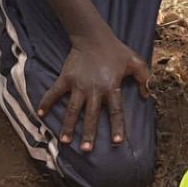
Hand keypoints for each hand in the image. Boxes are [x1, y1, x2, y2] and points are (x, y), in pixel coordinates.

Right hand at [38, 33, 150, 153]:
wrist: (93, 36)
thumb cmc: (116, 51)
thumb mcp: (135, 62)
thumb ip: (144, 78)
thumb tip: (148, 95)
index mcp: (111, 87)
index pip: (116, 111)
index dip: (117, 127)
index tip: (117, 142)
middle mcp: (94, 89)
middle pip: (91, 115)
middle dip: (88, 133)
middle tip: (86, 150)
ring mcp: (78, 85)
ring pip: (72, 109)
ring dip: (68, 126)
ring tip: (64, 141)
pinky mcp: (66, 78)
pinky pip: (54, 92)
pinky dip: (46, 102)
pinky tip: (40, 114)